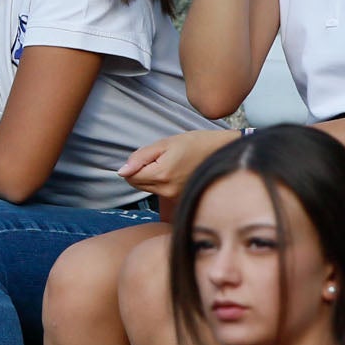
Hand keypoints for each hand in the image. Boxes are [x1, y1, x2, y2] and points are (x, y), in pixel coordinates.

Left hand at [119, 129, 235, 199]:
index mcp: (161, 175)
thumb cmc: (195, 144)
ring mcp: (175, 198)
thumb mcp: (165, 143)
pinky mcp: (181, 200)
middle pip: (138, 185)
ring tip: (170, 164)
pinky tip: (175, 173)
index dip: (134, 165)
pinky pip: (161, 194)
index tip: (148, 156)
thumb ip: (140, 157)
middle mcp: (167, 191)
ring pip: (149, 190)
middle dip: (142, 172)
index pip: (130, 177)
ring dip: (152, 178)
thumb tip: (122, 171)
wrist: (222, 152)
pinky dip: (163, 184)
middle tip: (160, 158)